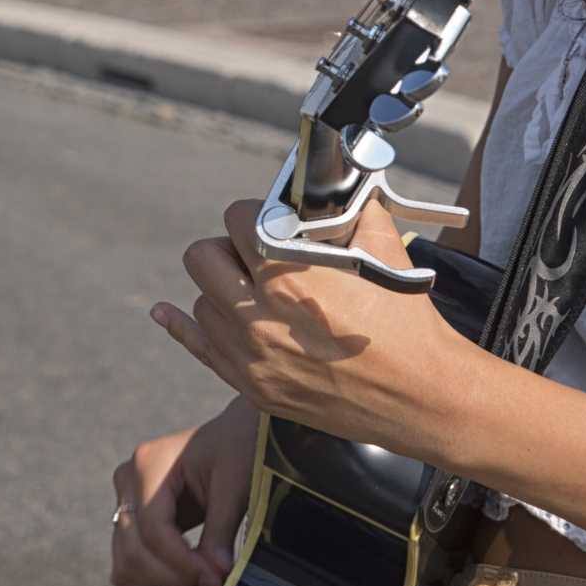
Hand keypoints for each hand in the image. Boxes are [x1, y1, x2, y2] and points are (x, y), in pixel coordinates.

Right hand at [109, 396, 258, 585]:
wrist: (239, 432)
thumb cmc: (240, 446)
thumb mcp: (236, 484)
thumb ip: (221, 531)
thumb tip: (216, 575)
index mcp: (149, 463)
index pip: (154, 530)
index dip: (183, 563)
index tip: (218, 576)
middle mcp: (128, 480)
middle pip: (134, 551)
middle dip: (175, 574)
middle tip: (216, 578)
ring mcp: (126, 500)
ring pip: (126, 564)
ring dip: (163, 579)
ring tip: (204, 574)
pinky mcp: (134, 520)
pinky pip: (129, 564)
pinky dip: (154, 577)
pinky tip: (187, 571)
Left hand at [152, 199, 476, 460]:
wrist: (420, 395)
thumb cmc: (408, 321)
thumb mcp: (383, 248)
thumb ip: (348, 212)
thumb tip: (330, 190)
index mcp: (289, 274)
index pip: (237, 219)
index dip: (254, 213)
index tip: (270, 220)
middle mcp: (259, 316)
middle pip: (203, 257)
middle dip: (229, 246)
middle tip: (256, 252)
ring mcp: (249, 357)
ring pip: (200, 300)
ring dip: (223, 288)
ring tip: (255, 290)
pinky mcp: (251, 387)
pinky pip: (196, 347)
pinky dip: (181, 324)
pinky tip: (165, 312)